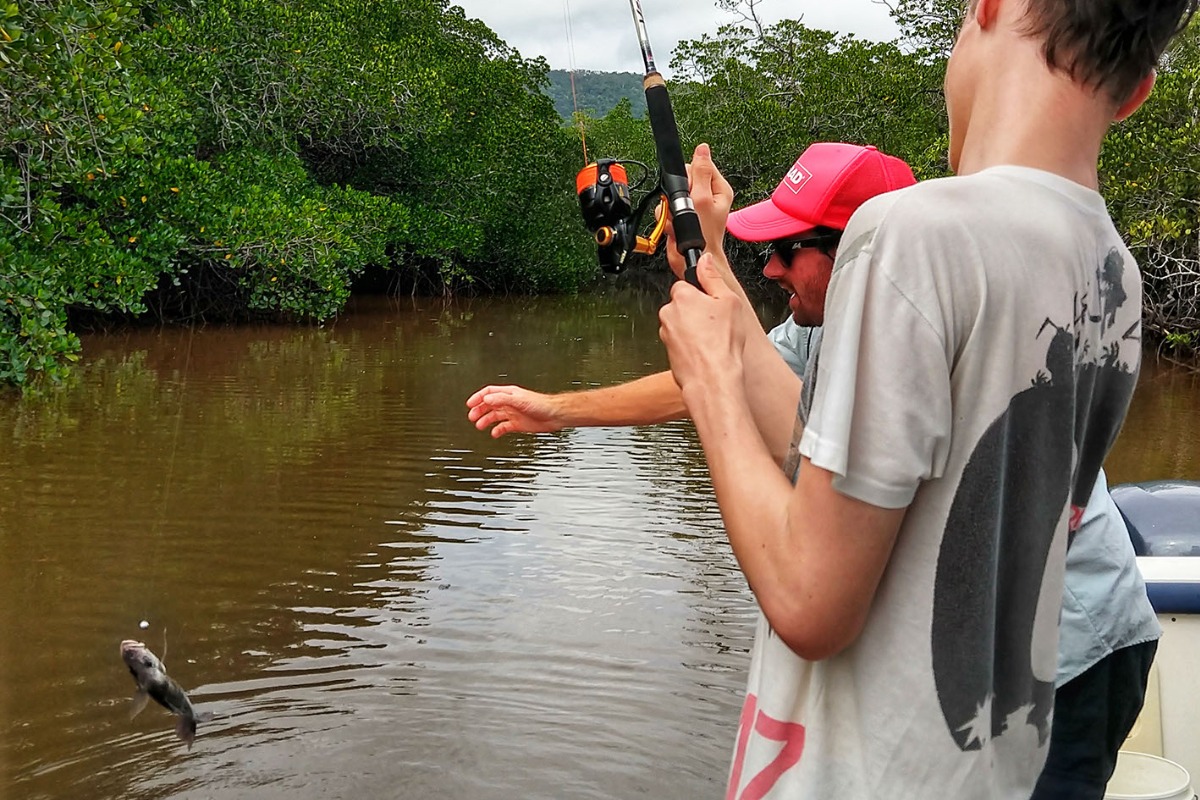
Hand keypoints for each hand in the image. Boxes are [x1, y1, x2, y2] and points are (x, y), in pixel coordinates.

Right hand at [466, 385, 562, 437]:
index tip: (469, 404)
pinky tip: (494, 434)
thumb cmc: (541, 404)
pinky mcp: (518, 423)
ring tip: (479, 426)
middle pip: (490, 405)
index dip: (478, 397)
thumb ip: (502, 399)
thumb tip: (486, 400)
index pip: (489, 393)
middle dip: (479, 410)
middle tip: (471, 417)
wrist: (555, 415)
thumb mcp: (519, 400)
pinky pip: (504, 427)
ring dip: (486, 420)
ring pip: (495, 416)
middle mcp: (510, 403)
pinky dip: (497, 430)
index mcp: (509, 394)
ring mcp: (513, 413)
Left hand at [658, 254, 748, 397]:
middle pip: (683, 304)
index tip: (712, 303)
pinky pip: (680, 342)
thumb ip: (713, 277)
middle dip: (697, 311)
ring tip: (713, 340)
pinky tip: (706, 351)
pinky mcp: (668, 352)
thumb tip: (704, 260)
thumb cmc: (721, 344)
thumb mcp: (729, 301)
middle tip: (716, 323)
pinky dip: (690, 345)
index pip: (686, 284)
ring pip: (681, 324)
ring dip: (693, 329)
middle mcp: (668, 313)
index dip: (702, 293)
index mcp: (681, 296)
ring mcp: (666, 334)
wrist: (713, 379)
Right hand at [663, 144, 741, 295]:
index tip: (689, 189)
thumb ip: (700, 172)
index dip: (690, 176)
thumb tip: (702, 149)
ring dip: (671, 208)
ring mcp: (693, 206)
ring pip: (671, 195)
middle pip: (683, 179)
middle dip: (678, 194)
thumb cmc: (704, 235)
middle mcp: (707, 196)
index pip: (700, 165)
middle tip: (685, 207)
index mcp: (719, 188)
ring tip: (679, 219)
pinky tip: (675, 226)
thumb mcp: (703, 198)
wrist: (694, 259)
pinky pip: (666, 208)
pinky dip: (666, 218)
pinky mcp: (681, 216)